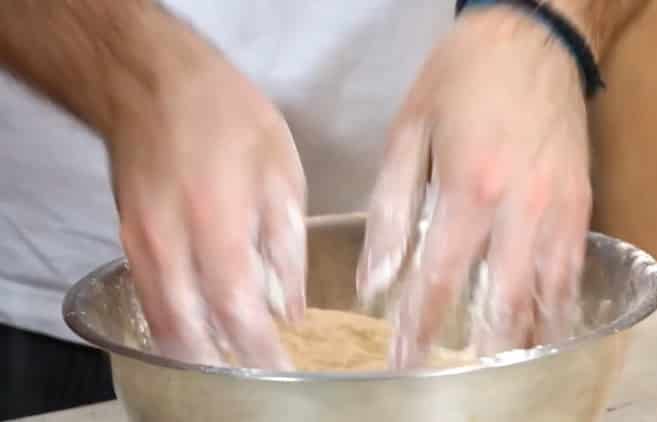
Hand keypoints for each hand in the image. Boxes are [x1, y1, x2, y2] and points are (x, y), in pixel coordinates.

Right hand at [111, 57, 305, 368]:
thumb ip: (286, 245)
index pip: (238, 310)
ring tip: (232, 361)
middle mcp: (169, 243)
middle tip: (257, 372)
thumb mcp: (279, 169)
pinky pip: (148, 299)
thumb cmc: (223, 113)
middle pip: (190, 332)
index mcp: (216, 222)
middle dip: (225, 363)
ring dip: (197, 351)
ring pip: (162, 322)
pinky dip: (173, 325)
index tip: (285, 368)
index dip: (261, 349)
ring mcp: (138, 244)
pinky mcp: (124, 241)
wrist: (150, 80)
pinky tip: (199, 329)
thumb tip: (291, 304)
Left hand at [358, 8, 591, 367]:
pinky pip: (572, 273)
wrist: (533, 36)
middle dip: (473, 349)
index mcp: (469, 189)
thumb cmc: (462, 78)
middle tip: (452, 380)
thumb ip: (391, 209)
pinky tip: (541, 330)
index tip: (403, 361)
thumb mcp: (408, 132)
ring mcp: (559, 210)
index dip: (418, 328)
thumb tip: (376, 277)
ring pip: (544, 297)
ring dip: (519, 339)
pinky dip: (557, 309)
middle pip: (499, 303)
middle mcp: (520, 210)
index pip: (439, 280)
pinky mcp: (582, 204)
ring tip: (496, 368)